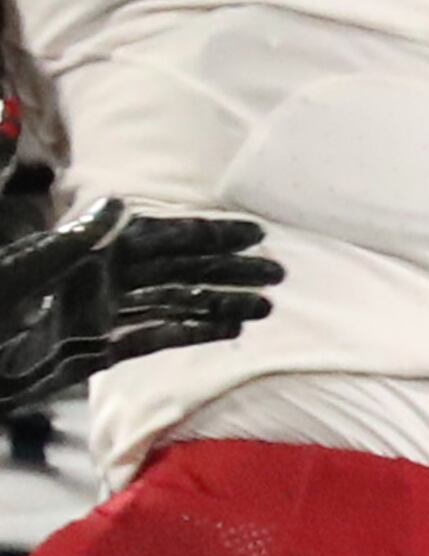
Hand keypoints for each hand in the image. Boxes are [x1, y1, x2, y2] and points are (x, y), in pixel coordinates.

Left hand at [0, 201, 281, 409]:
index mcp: (87, 253)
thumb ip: (71, 241)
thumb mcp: (23, 267)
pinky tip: (226, 331)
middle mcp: (102, 279)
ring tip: (263, 307)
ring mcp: (102, 315)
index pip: (161, 238)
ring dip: (219, 305)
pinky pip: (153, 339)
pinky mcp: (98, 351)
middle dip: (228, 271)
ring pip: (174, 305)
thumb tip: (117, 204)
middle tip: (277, 274)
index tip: (253, 233)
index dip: (207, 234)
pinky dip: (190, 334)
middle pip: (178, 272)